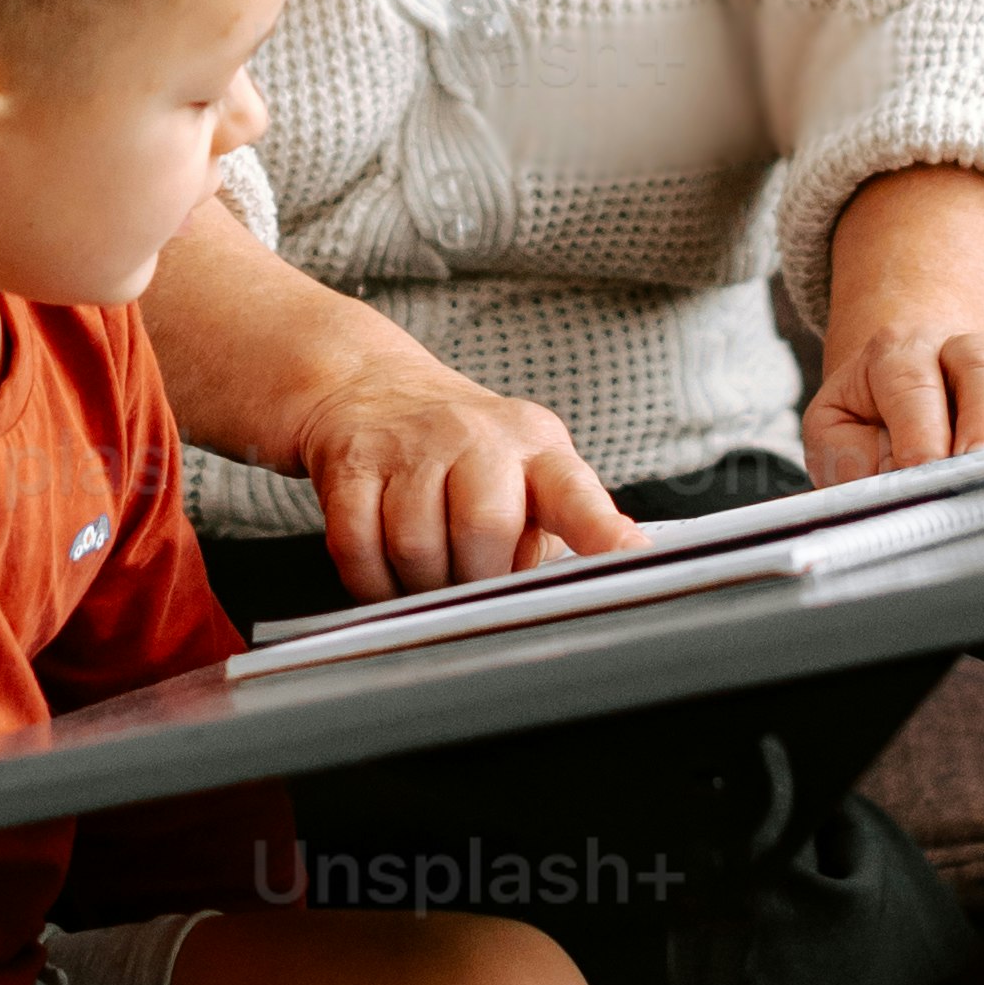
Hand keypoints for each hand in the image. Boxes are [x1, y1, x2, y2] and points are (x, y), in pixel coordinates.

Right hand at [282, 342, 637, 602]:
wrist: (371, 388)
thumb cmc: (465, 455)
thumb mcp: (525, 477)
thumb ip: (552, 532)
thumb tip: (565, 596)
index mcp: (536, 447)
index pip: (575, 494)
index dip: (603, 532)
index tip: (632, 556)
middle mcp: (477, 436)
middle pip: (484, 527)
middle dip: (477, 577)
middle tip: (470, 580)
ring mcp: (409, 445)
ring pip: (415, 545)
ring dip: (420, 583)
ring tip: (428, 574)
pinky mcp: (351, 463)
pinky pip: (357, 547)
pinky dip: (372, 581)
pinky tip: (387, 573)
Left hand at [804, 320, 983, 482]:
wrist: (901, 386)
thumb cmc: (870, 418)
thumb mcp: (836, 432)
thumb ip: (850, 457)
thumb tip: (890, 487)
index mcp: (896, 353)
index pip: (910, 381)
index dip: (919, 429)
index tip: (922, 471)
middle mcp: (957, 347)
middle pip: (983, 363)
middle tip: (981, 466)